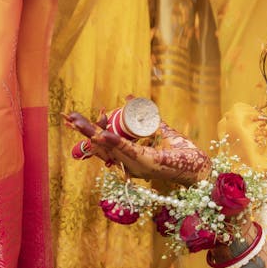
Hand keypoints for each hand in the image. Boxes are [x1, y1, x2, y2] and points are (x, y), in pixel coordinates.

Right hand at [65, 111, 210, 185]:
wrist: (199, 168)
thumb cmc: (181, 152)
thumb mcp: (160, 131)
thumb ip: (147, 117)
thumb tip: (129, 99)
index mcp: (129, 159)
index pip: (104, 145)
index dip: (91, 131)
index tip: (77, 118)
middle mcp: (129, 164)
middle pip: (101, 146)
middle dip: (83, 131)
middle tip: (67, 117)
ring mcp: (137, 165)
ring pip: (110, 148)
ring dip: (93, 133)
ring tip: (76, 121)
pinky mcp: (148, 162)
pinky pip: (129, 152)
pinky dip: (115, 143)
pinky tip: (103, 134)